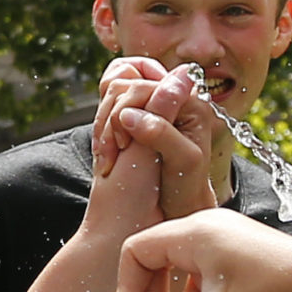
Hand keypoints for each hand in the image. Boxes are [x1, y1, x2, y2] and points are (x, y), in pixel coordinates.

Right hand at [92, 60, 218, 219]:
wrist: (181, 206)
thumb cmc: (188, 186)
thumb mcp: (184, 161)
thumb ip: (161, 132)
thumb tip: (129, 113)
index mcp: (190, 101)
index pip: (143, 86)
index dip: (125, 110)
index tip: (122, 144)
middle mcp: (171, 96)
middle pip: (123, 87)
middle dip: (110, 119)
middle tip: (110, 154)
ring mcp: (153, 105)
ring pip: (112, 96)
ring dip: (103, 126)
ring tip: (106, 157)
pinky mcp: (139, 115)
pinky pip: (109, 108)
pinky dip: (102, 129)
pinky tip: (105, 152)